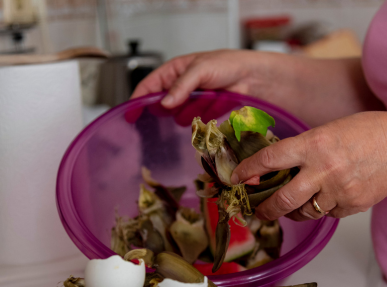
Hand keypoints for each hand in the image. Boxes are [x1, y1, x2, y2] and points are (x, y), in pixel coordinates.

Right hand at [131, 50, 277, 107]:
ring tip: (188, 115)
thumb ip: (181, 86)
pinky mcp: (207, 111)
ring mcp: (194, 99)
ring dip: (182, 116)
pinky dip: (196, 122)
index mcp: (176, 70)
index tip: (130, 115)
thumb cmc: (229, 64)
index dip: (138, 100)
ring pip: (178, 113)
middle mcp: (183, 85)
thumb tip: (164, 102)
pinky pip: (195, 121)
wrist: (256, 77)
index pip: (150, 85)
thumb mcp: (201, 69)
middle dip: (160, 111)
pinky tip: (200, 120)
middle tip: (158, 120)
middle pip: (162, 102)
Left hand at [231, 112, 386, 219]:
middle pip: (282, 200)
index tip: (235, 178)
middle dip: (265, 210)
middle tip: (258, 212)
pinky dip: (322, 209)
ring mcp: (338, 190)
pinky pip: (326, 214)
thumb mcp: (328, 130)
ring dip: (295, 211)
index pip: (270, 159)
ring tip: (294, 204)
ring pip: (303, 212)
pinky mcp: (352, 205)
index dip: (248, 171)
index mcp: (314, 144)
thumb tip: (277, 168)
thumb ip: (304, 149)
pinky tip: (329, 196)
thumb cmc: (367, 132)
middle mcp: (323, 169)